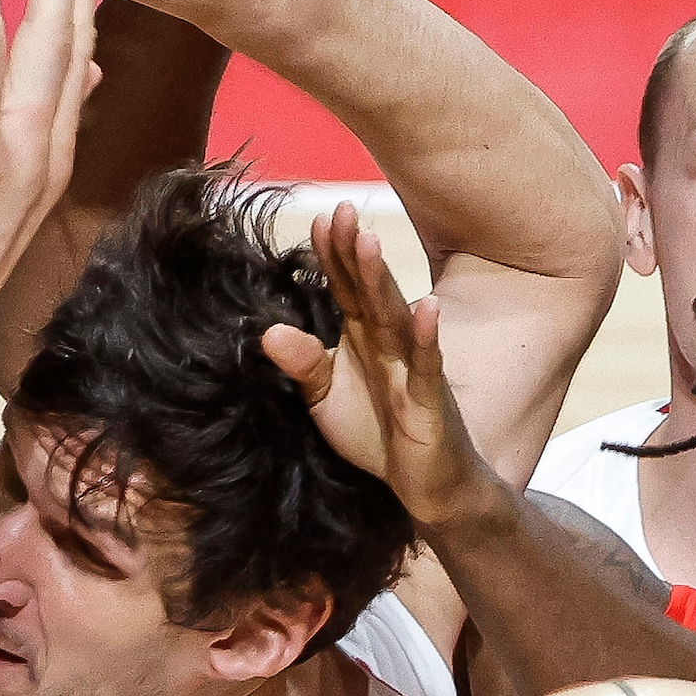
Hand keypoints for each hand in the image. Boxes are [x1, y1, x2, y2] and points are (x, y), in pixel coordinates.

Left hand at [262, 203, 494, 526]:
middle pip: (368, 290)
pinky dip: (426, 337)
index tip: (319, 218)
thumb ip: (303, 365)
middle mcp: (387, 343)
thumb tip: (267, 333)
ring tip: (370, 243)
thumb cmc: (377, 434)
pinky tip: (427, 308)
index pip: (345, 288)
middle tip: (342, 210)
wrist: (424, 485)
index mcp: (362, 338)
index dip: (332, 255)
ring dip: (382, 281)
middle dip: (355, 252)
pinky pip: (427, 364)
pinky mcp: (429, 399)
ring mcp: (411, 367)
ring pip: (394, 317)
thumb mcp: (325, 400)